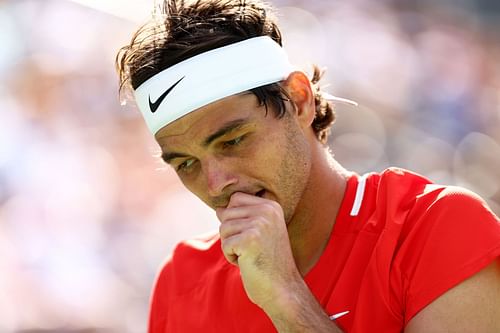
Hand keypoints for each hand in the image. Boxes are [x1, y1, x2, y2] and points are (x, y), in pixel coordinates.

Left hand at [216, 192, 300, 308]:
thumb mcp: (260, 232)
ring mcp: (259, 224)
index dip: (235, 219)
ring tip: (250, 255)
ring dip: (231, 246)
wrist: (283, 289)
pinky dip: (231, 257)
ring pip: (224, 229)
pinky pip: (225, 245)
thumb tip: (219, 209)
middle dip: (231, 234)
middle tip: (251, 248)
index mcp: (272, 206)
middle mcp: (267, 211)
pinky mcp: (250, 240)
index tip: (252, 236)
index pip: (236, 199)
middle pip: (227, 213)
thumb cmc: (268, 262)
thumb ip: (242, 216)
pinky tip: (248, 263)